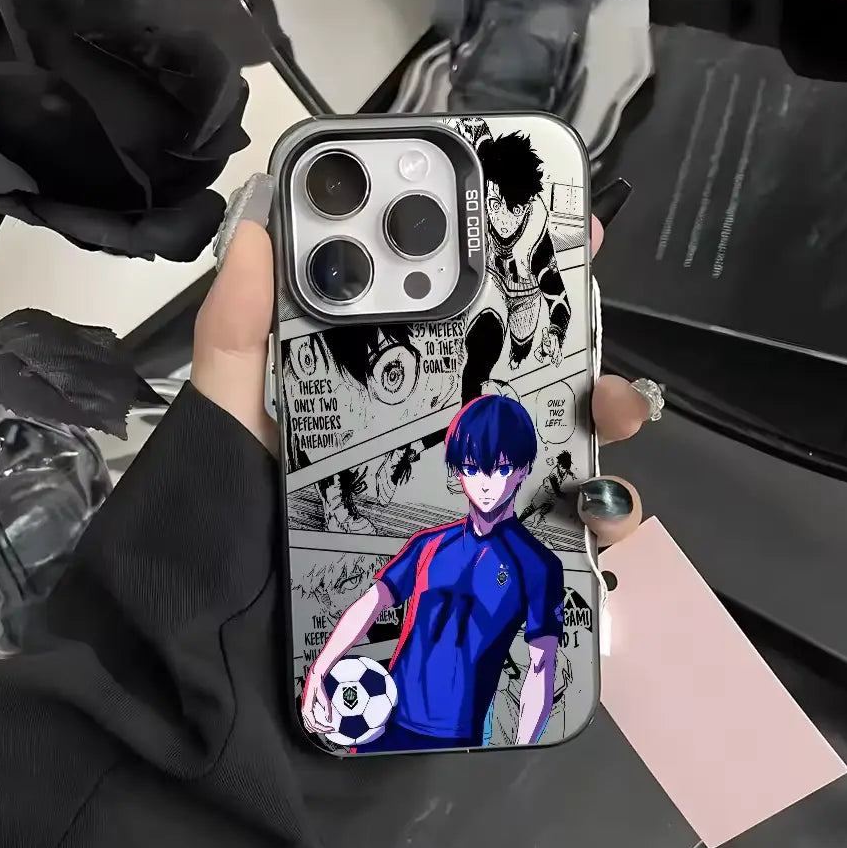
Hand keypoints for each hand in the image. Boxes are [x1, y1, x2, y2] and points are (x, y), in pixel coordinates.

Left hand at [192, 183, 650, 547]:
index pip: (454, 305)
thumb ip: (240, 328)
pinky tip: (602, 508)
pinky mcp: (491, 554)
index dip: (504, 257)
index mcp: (386, 379)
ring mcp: (471, 487)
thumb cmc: (234, 512)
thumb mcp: (236, 412)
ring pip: (560, 436)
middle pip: (527, 362)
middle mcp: (439, 424)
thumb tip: (256, 226)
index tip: (550, 214)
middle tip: (592, 300)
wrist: (241, 632)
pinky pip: (562, 529)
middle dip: (573, 327)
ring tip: (612, 409)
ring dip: (601, 413)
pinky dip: (599, 518)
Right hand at [300, 667, 333, 734]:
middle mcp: (304, 710)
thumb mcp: (324, 696)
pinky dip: (315, 724)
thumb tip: (329, 720)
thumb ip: (327, 708)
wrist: (314, 676)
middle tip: (331, 730)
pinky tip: (323, 723)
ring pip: (308, 725)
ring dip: (317, 728)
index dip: (322, 728)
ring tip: (327, 728)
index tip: (331, 728)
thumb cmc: (318, 684)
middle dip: (321, 730)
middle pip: (310, 726)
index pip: (313, 723)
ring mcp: (304, 709)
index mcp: (306, 708)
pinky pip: (309, 720)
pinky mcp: (307, 707)